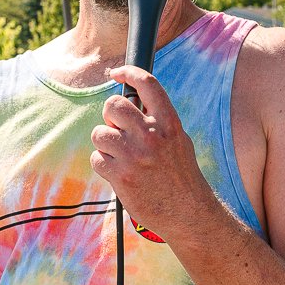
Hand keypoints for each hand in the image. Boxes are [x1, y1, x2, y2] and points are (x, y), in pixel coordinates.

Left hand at [90, 65, 211, 235]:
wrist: (188, 212)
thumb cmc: (181, 176)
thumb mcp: (178, 140)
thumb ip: (157, 121)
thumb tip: (133, 100)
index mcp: (169, 123)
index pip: (147, 84)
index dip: (128, 72)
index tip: (116, 73)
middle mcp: (152, 135)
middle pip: (113, 106)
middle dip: (110, 116)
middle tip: (118, 129)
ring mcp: (135, 155)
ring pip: (100, 133)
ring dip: (105, 143)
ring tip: (119, 155)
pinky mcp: (121, 176)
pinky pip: (97, 158)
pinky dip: (103, 164)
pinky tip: (118, 173)